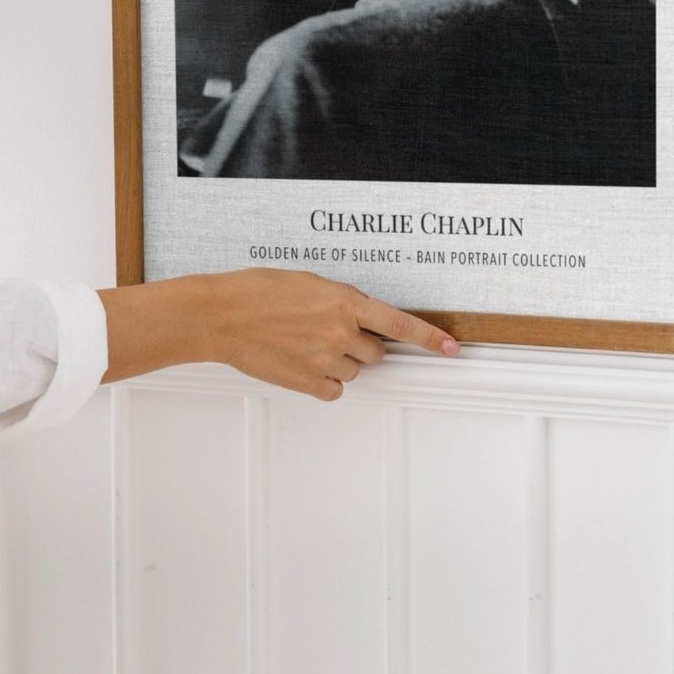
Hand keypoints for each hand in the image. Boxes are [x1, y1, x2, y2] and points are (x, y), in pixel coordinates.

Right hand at [206, 268, 460, 400]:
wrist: (222, 315)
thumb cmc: (258, 292)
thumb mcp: (309, 284)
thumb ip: (341, 301)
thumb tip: (358, 317)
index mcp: (344, 302)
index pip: (400, 324)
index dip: (429, 338)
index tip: (451, 347)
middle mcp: (340, 332)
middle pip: (376, 352)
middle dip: (361, 345)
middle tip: (330, 333)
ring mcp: (324, 359)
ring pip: (354, 371)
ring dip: (339, 361)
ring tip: (305, 344)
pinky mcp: (307, 382)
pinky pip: (334, 390)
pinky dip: (323, 381)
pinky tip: (302, 363)